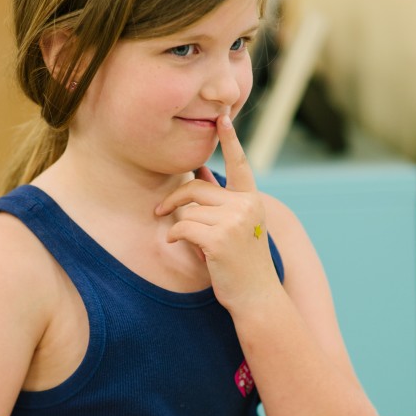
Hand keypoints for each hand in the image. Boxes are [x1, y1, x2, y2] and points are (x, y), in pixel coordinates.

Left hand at [155, 114, 278, 313]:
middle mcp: (246, 205)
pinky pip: (183, 227)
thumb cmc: (242, 264)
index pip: (240, 165)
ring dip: (178, 225)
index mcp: (252, 200)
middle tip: (158, 210)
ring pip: (188, 210)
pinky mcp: (220, 238)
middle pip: (197, 188)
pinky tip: (177, 244)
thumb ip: (220, 200)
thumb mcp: (236, 227)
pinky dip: (174, 235)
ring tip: (184, 239)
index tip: (222, 118)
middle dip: (174, 198)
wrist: (256, 298)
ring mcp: (234, 221)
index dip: (230, 141)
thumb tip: (199, 170)